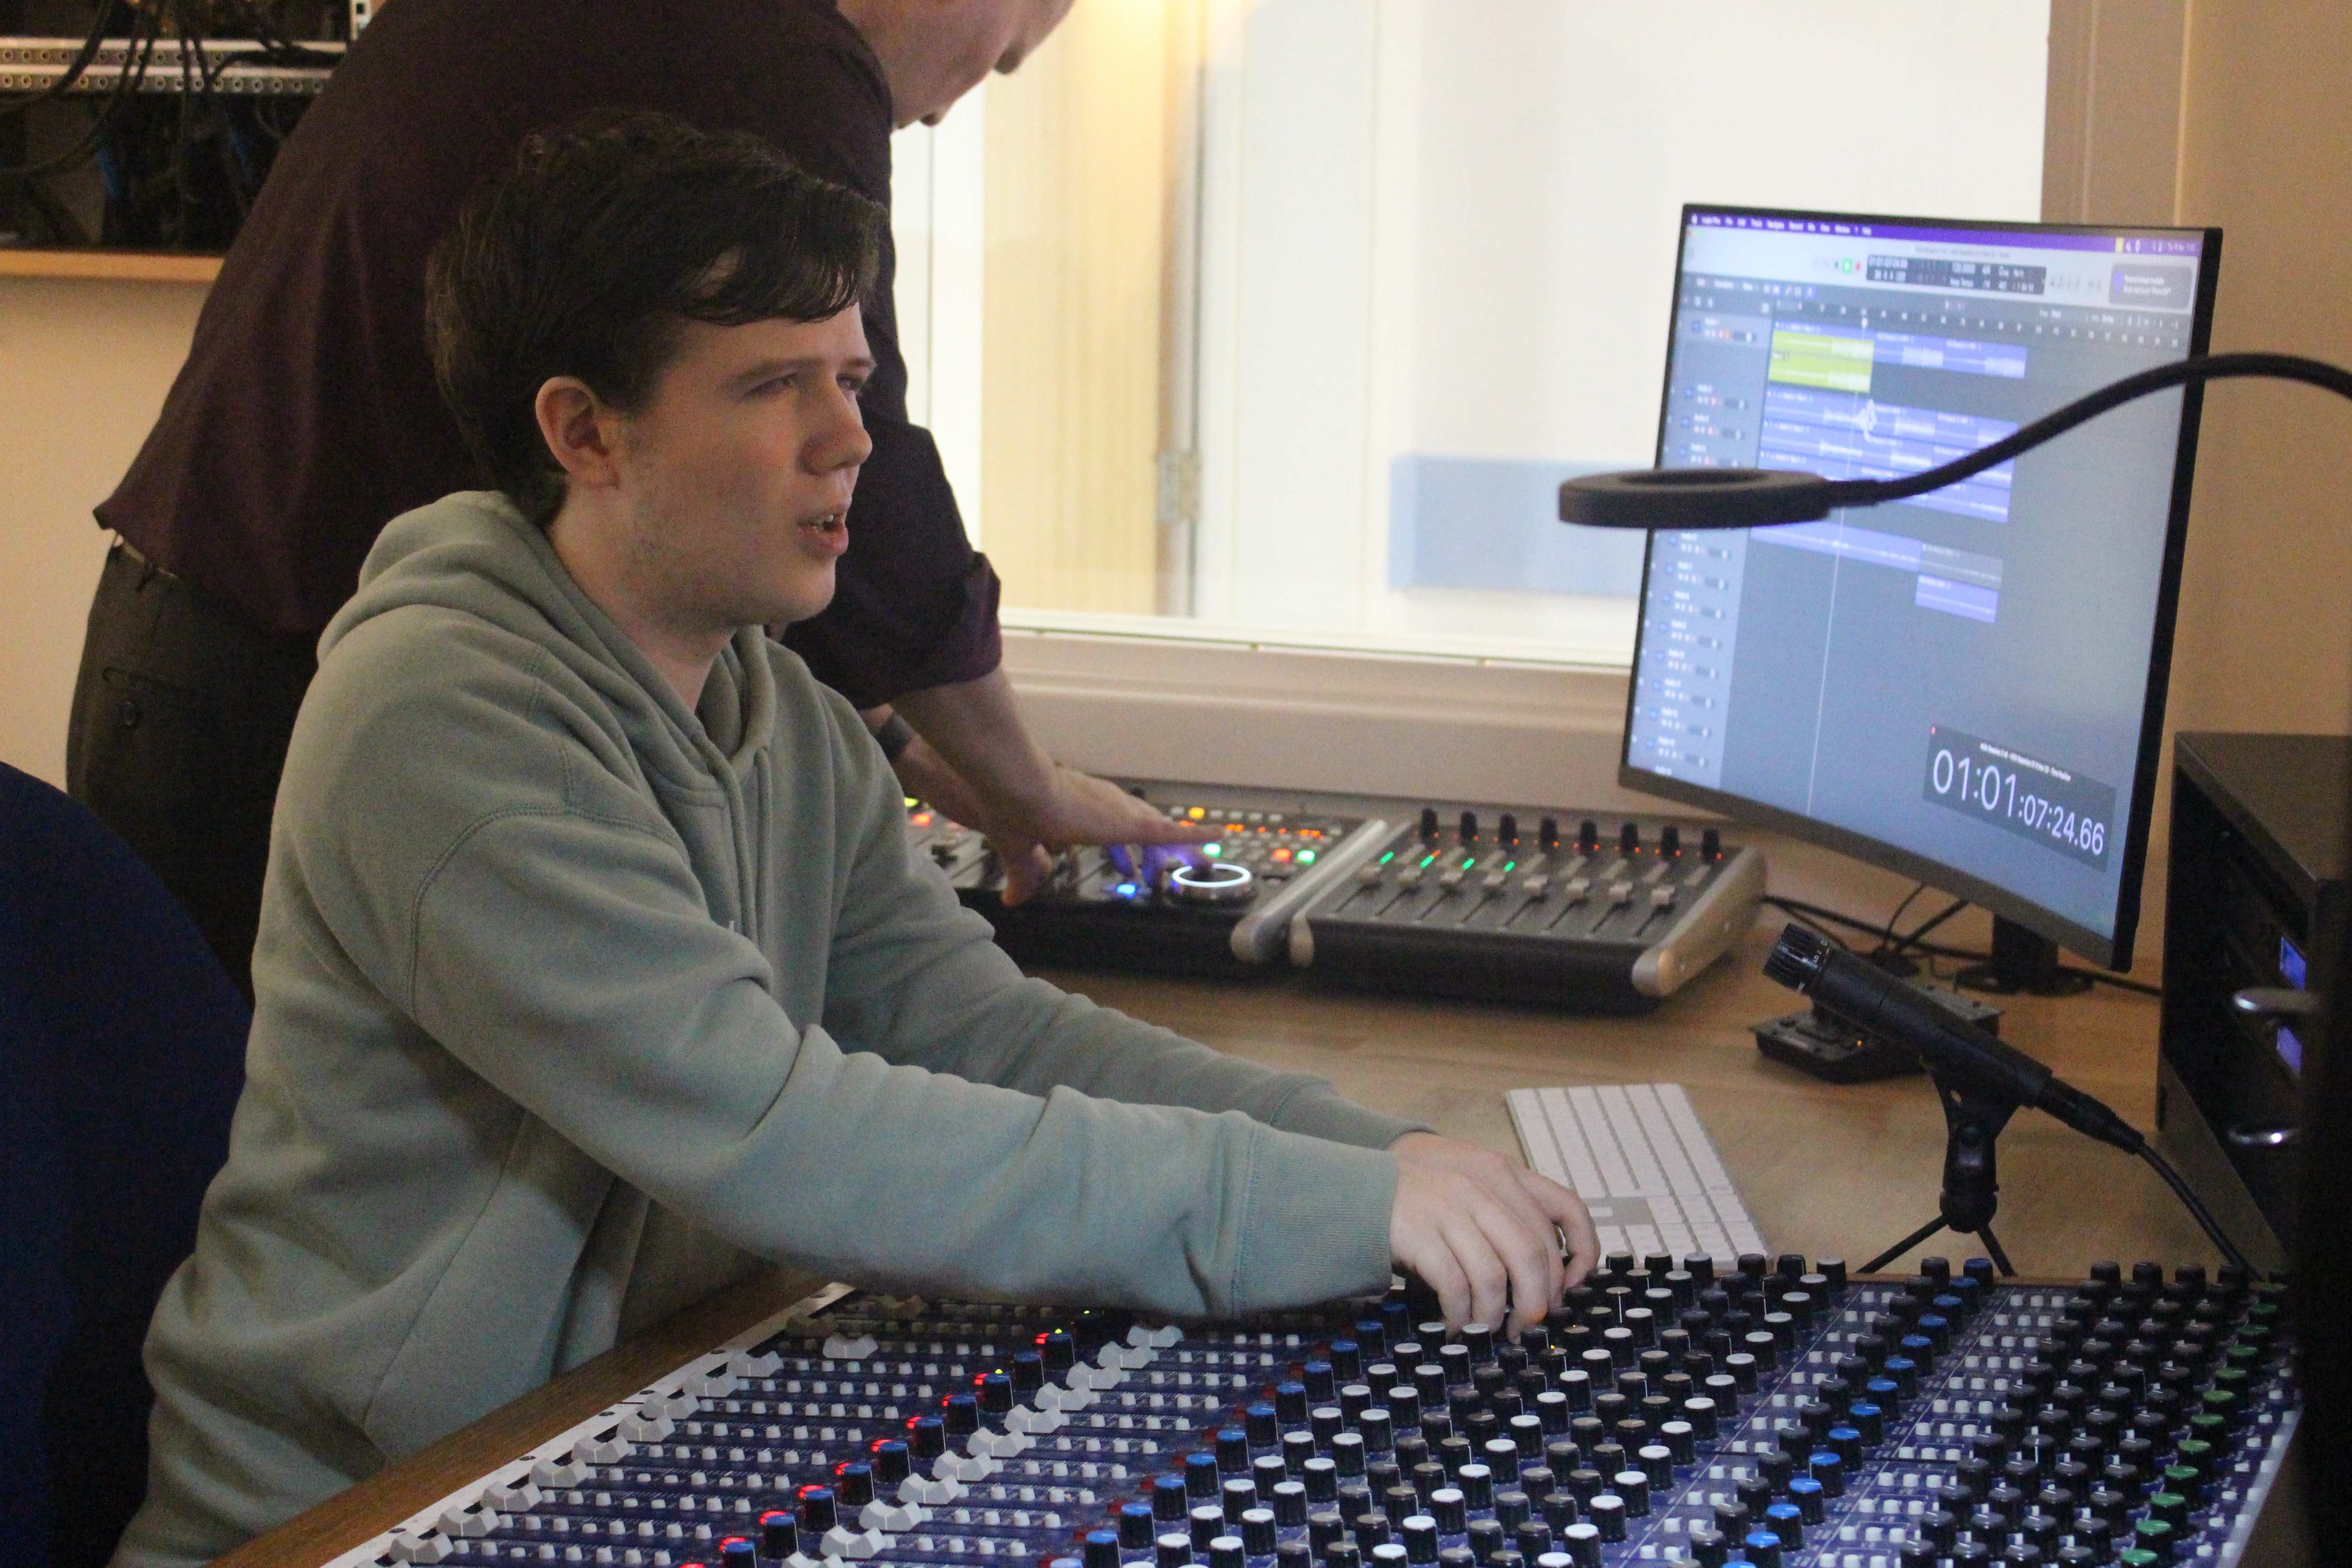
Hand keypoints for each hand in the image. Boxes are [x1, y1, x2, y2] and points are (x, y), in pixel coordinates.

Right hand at [882, 727, 1212, 904]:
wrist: (1014, 786)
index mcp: (1082, 810)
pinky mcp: (1127, 822)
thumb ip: (1023, 874)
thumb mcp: (1019, 851)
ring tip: (1205, 858)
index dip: (1127, 849)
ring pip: (1162, 830)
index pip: (1115, 828)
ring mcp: (1119, 810)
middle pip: (1145, 826)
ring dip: (1182, 845)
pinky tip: (1215, 838)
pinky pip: (1171, 830)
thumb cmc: (1012, 809)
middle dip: (1162, 847)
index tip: (1133, 867)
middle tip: (1178, 864)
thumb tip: (1011, 899)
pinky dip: (1193, 835)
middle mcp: (1106, 804)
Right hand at [1387, 1132, 1597, 1336]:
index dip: (1581, 1253)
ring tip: (1487, 1331)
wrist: (1356, 1191)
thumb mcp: (1472, 1197)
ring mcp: (1448, 1209)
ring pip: (1493, 1275)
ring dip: (1494, 1315)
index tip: (1571, 1288)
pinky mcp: (1419, 1234)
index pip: (1566, 1208)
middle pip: (1531, 1252)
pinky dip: (1460, 1315)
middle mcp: (1479, 1187)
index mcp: (1502, 1174)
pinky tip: (1455, 1326)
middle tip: (1528, 1326)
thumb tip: (1548, 1280)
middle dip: (1536, 1300)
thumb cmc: (1422, 1204)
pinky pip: (1454, 1286)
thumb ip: (1507, 1219)